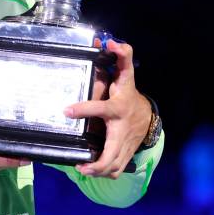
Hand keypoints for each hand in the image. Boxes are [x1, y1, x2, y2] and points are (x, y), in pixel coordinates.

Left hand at [63, 38, 152, 179]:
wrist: (147, 114)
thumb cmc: (129, 93)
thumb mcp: (126, 74)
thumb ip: (122, 56)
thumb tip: (111, 41)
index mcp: (117, 108)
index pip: (101, 108)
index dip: (84, 109)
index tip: (66, 110)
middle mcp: (122, 129)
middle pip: (112, 152)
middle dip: (97, 162)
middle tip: (79, 164)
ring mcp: (126, 144)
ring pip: (115, 165)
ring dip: (98, 171)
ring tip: (82, 169)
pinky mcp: (126, 153)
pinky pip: (117, 169)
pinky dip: (105, 173)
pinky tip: (92, 171)